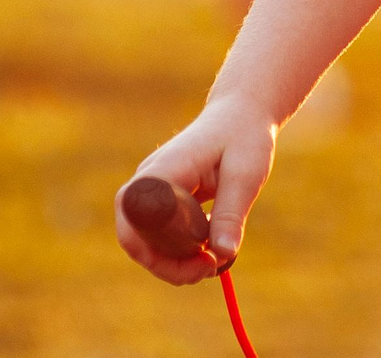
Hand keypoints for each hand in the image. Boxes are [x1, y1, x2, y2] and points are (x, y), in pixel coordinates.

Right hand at [116, 96, 279, 284]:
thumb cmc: (245, 136)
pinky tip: (210, 249)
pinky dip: (180, 251)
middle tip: (211, 267)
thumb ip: (231, 213)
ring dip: (174, 262)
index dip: (157, 251)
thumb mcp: (245, 174)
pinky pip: (158, 235)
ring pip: (145, 241)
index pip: (135, 219)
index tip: (202, 257)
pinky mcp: (162, 200)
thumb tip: (223, 256)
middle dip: (168, 265)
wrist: (242, 113)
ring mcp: (153, 191)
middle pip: (135, 237)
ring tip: (213, 261)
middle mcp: (150, 180)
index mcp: (165, 169)